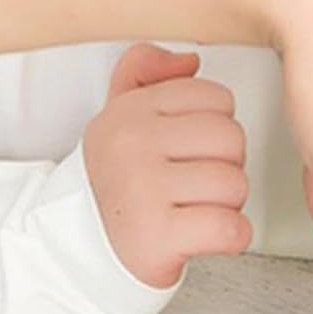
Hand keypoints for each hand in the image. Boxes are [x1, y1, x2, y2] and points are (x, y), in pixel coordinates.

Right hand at [83, 43, 250, 288]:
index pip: (216, 99)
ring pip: (235, 185)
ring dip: (225, 207)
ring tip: (192, 212)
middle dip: (224, 168)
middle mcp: (131, 145)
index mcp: (128, 113)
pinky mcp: (158, 235)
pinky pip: (231, 228)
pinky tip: (202, 237)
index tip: (187, 153)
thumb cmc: (112, 187)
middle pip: (232, 140)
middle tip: (192, 188)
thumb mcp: (116, 119)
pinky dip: (230, 239)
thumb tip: (189, 60)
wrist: (77, 252)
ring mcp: (143, 190)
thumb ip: (143, 73)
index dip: (213, 132)